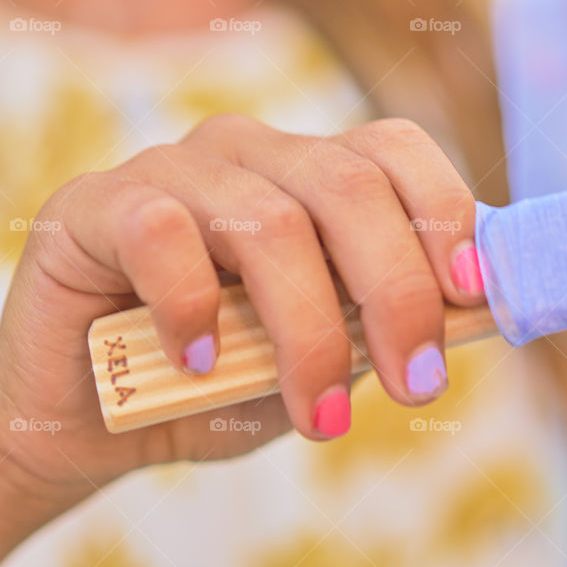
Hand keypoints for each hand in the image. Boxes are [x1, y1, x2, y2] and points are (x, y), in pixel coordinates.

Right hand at [0, 115, 482, 564]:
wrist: (98, 411)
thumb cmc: (225, 377)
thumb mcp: (323, 353)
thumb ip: (378, 324)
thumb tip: (463, 314)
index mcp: (310, 172)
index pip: (394, 150)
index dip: (445, 213)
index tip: (472, 297)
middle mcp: (250, 153)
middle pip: (346, 185)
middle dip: (397, 291)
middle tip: (419, 382)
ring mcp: (171, 169)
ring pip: (267, 224)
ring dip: (309, 333)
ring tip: (320, 416)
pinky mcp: (95, 205)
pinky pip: (161, 234)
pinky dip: (194, 307)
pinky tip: (200, 362)